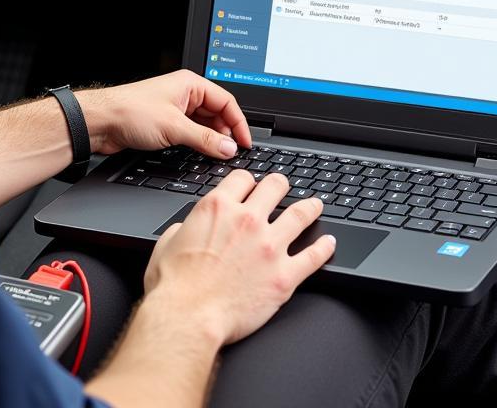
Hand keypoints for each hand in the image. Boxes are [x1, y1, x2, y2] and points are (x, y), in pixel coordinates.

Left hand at [79, 69, 252, 159]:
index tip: (245, 142)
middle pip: (217, 113)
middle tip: (232, 152)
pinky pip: (191, 133)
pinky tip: (202, 154)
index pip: (226, 101)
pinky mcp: (166, 124)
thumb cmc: (130, 111)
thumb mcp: (174, 127)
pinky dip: (199, 143)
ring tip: (219, 155)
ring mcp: (175, 109)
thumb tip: (228, 147)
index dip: (238, 122)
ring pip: (204, 125)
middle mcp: (184, 94)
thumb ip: (204, 139)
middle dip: (226, 133)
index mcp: (190, 84)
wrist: (100, 122)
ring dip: (212, 140)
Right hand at [142, 171, 335, 345]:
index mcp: (218, 208)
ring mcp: (270, 246)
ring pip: (299, 214)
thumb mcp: (168, 241)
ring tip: (316, 205)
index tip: (251, 186)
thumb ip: (186, 226)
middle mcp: (248, 220)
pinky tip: (328, 243)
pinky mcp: (284, 275)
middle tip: (284, 187)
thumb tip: (190, 227)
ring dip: (310, 207)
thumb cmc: (175, 285)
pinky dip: (324, 248)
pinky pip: (313, 257)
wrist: (189, 316)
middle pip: (274, 187)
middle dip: (280, 184)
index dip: (248, 181)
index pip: (242, 179)